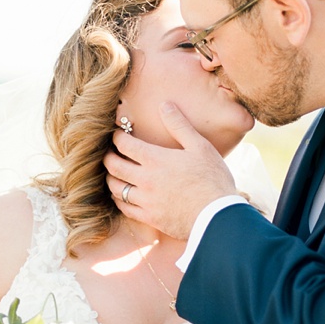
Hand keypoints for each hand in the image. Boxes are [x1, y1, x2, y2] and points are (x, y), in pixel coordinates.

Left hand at [104, 103, 237, 238]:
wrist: (217, 216)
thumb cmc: (212, 179)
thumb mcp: (200, 147)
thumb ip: (179, 125)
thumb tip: (165, 105)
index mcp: (155, 159)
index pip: (124, 144)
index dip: (117, 137)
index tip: (118, 134)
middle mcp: (145, 179)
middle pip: (113, 166)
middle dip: (108, 157)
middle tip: (110, 153)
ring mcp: (145, 200)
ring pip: (115, 188)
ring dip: (111, 178)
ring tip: (114, 173)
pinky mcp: (150, 218)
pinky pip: (124, 208)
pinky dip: (119, 200)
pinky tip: (122, 196)